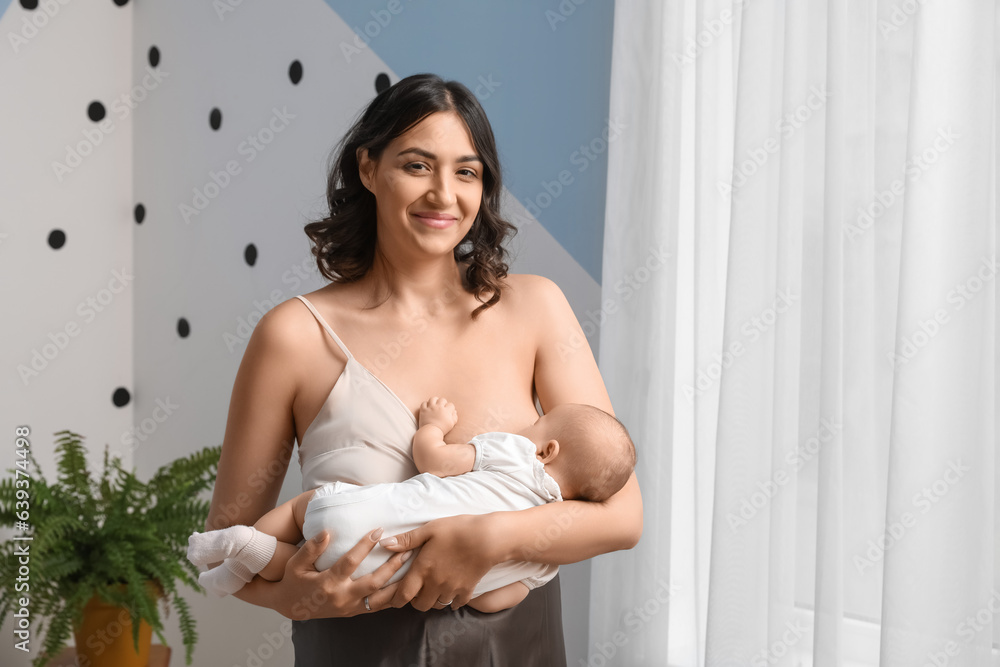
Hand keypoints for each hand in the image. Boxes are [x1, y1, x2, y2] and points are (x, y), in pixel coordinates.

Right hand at [244, 528, 411, 619]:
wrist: (291, 606)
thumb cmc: (294, 580)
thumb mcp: (296, 564)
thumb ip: (310, 549)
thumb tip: (326, 532)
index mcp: (327, 583)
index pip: (350, 563)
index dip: (364, 546)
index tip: (378, 530)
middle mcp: (341, 597)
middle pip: (373, 583)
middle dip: (392, 567)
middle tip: (407, 550)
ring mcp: (349, 607)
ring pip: (380, 599)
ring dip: (398, 584)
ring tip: (414, 568)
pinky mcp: (354, 612)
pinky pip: (378, 607)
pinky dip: (393, 597)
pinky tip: (405, 585)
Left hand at [379, 514, 500, 610]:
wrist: (487, 539)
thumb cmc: (457, 530)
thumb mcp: (430, 529)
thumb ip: (407, 540)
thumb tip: (384, 544)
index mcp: (423, 570)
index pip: (404, 595)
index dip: (397, 600)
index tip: (395, 598)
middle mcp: (435, 584)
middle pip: (420, 605)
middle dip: (415, 600)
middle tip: (416, 590)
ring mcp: (452, 589)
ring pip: (437, 606)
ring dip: (432, 600)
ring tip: (432, 590)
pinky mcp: (467, 590)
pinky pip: (456, 604)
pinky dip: (451, 601)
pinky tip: (451, 592)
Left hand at [418, 396, 458, 432]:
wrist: (431, 433)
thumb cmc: (442, 429)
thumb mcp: (451, 424)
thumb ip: (454, 417)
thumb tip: (454, 411)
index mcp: (446, 411)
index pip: (451, 405)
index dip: (451, 408)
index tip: (449, 411)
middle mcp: (438, 407)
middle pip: (442, 399)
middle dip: (443, 402)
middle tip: (442, 407)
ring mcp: (430, 408)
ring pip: (433, 399)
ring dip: (435, 400)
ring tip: (435, 404)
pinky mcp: (423, 410)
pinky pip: (424, 403)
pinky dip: (425, 404)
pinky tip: (427, 407)